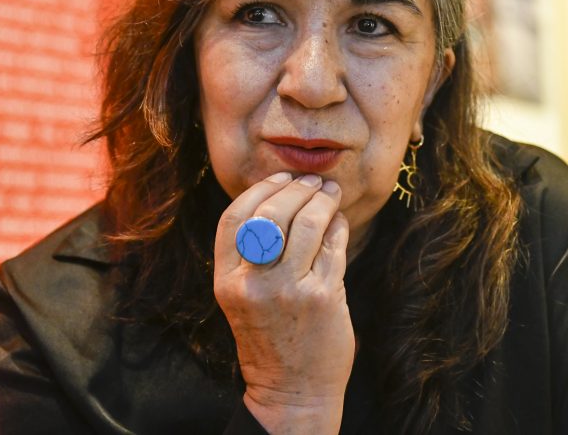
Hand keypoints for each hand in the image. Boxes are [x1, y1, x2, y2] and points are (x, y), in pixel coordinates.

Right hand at [214, 172, 353, 434]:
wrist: (292, 390)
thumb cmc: (270, 339)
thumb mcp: (244, 297)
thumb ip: (254, 254)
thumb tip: (281, 197)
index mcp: (227, 282)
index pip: (234, 218)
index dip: (260, 189)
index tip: (282, 177)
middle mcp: (254, 284)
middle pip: (274, 212)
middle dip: (298, 188)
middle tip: (315, 181)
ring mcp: (290, 289)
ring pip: (309, 223)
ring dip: (324, 200)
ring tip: (331, 193)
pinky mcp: (324, 296)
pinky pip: (334, 245)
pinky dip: (339, 227)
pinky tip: (340, 222)